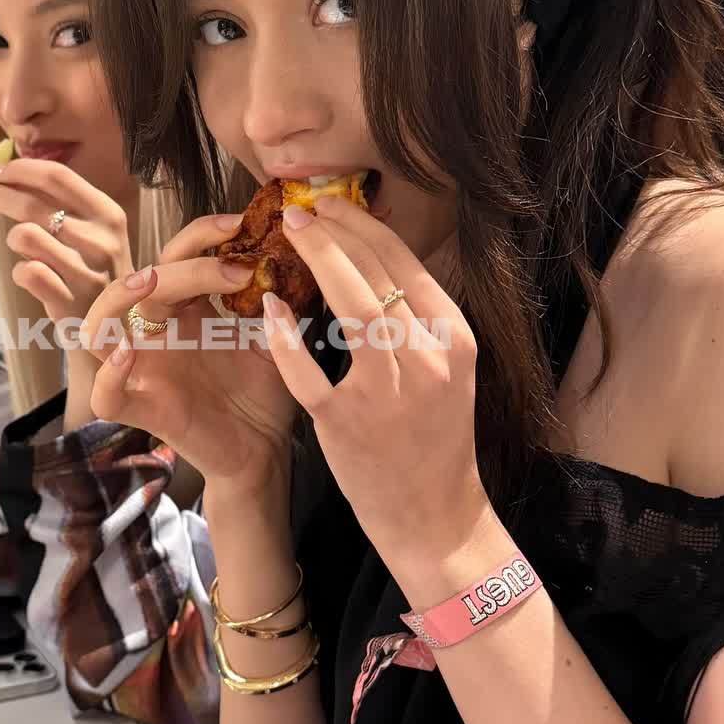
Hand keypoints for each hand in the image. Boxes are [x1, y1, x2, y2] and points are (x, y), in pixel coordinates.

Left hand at [0, 159, 131, 337]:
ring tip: (20, 246)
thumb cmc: (96, 272)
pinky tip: (28, 275)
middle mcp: (102, 241)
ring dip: (13, 238)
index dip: (21, 170)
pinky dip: (19, 271)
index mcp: (108, 214)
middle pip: (32, 205)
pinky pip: (25, 273)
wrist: (117, 329)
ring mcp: (87, 274)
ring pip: (25, 236)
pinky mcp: (70, 303)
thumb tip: (10, 172)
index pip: (57, 177)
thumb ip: (63, 204)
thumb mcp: (95, 233)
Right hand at [80, 212, 299, 494]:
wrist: (265, 452)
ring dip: (117, 298)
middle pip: (147, 281)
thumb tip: (302, 249)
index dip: (203, 233)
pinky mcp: (144, 410)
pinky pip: (106, 394)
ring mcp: (144, 370)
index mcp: (187, 311)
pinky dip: (109, 374)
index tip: (243, 224)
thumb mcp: (277, 338)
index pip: (177, 255)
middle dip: (186, 263)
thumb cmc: (264, 394)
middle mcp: (159, 334)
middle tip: (236, 265)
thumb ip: (281, 300)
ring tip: (152, 283)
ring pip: (99, 327)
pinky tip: (128, 355)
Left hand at [256, 194, 501, 592]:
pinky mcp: (346, 424)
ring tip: (288, 235)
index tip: (333, 206)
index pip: (406, 264)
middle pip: (379, 275)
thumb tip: (379, 259)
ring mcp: (388, 393)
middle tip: (300, 210)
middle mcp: (427, 360)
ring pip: (353, 308)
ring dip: (318, 261)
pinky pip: (308, 369)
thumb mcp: (447, 371)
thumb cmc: (435, 440)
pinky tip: (268, 309)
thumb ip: (420, 320)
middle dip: (336, 232)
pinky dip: (285, 336)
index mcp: (454, 340)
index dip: (365, 227)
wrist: (435, 517)